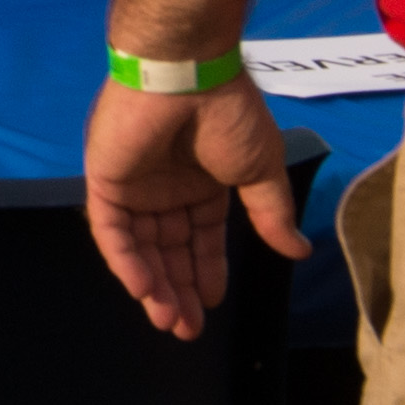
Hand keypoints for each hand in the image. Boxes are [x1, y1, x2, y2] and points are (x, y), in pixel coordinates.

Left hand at [80, 79, 303, 337]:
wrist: (186, 75)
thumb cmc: (228, 116)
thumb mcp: (260, 170)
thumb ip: (271, 213)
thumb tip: (299, 251)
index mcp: (200, 182)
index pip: (200, 238)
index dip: (206, 270)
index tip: (213, 303)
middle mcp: (164, 186)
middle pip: (168, 249)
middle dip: (178, 289)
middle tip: (187, 328)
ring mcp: (134, 183)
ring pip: (139, 246)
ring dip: (152, 285)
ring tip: (169, 320)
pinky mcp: (106, 178)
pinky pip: (110, 229)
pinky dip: (125, 261)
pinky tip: (143, 289)